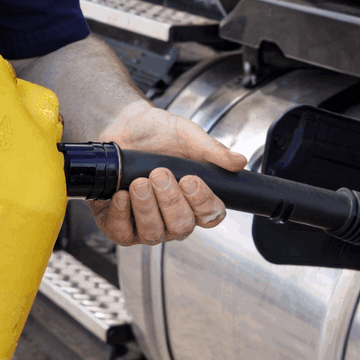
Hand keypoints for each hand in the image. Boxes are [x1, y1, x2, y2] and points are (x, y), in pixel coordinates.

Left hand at [89, 100, 247, 246]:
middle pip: (181, 226)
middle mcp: (174, 216)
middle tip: (159, 173)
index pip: (210, 216)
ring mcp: (148, 224)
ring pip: (154, 233)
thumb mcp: (188, 135)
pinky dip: (122, 214)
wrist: (124, 125)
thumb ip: (213, 150)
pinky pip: (123, 233)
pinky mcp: (120, 224)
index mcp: (196, 199)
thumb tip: (239, 162)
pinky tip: (122, 194)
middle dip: (170, 200)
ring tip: (139, 182)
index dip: (202, 202)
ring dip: (146, 207)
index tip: (190, 179)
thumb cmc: (158, 133)